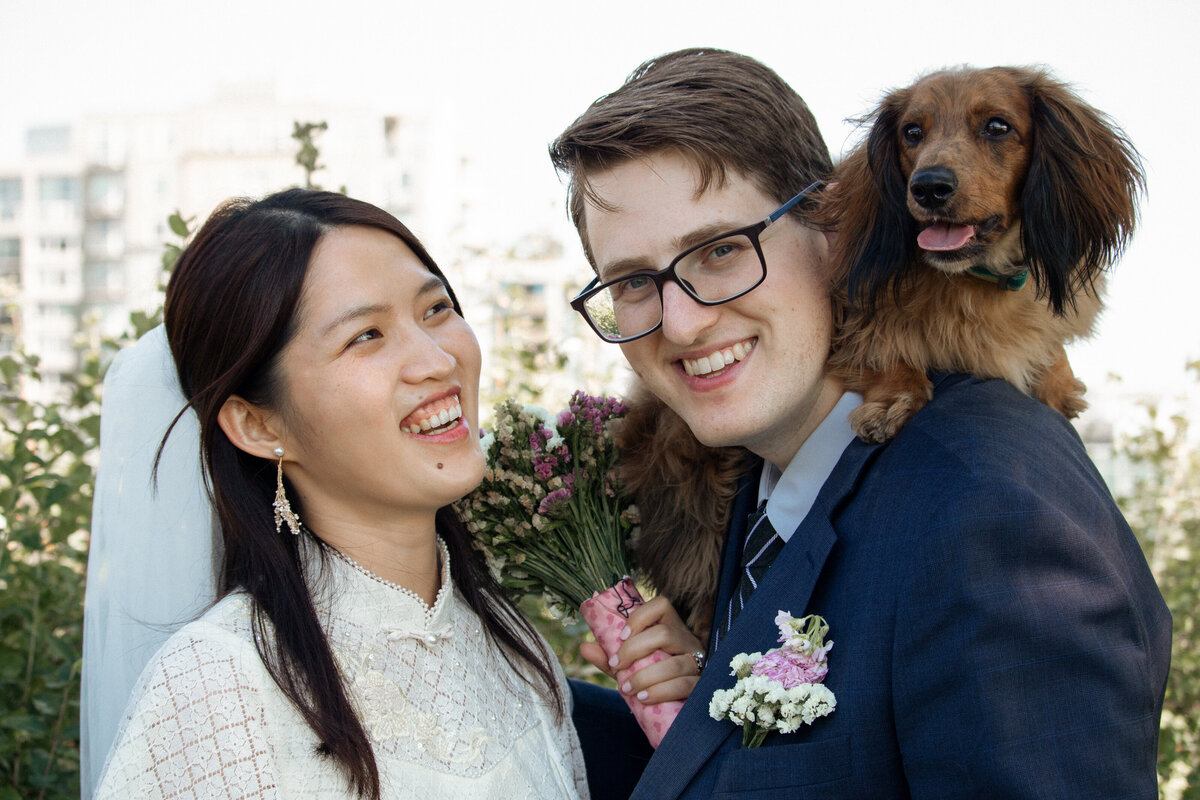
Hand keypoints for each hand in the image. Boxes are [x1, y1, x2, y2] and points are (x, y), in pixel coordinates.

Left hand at [579, 595, 704, 704]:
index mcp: (670, 627)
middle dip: (635, 650)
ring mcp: (697, 662)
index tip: (620, 636)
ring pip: (676, 663)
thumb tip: (585, 648)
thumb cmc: (652, 677)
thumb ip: (611, 656)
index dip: (640, 617)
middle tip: (617, 665)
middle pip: (665, 634)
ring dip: (646, 676)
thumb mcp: (630, 665)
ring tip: (627, 688)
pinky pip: (685, 685)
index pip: (662, 605)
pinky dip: (661, 691)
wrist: (676, 703)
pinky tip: (644, 697)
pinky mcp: (701, 684)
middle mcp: (686, 640)